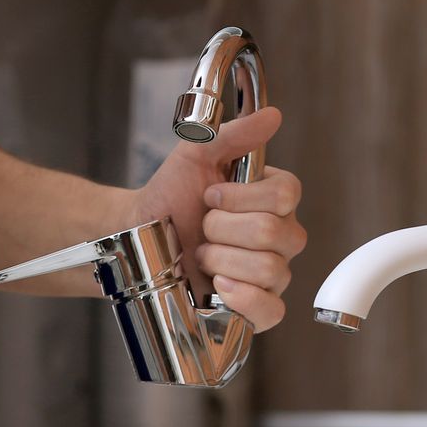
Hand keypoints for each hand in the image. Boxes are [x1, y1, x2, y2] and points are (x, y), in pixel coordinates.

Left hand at [127, 106, 306, 329]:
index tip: (210, 195)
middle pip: (274, 232)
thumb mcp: (195, 157)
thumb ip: (233, 136)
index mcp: (274, 199)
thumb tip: (272, 116)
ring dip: (221, 259)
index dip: (242, 196)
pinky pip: (272, 310)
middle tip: (202, 228)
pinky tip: (218, 284)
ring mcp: (273, 275)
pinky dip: (243, 297)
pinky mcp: (258, 309)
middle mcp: (281, 237)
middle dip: (223, 228)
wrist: (139, 239)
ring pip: (270, 269)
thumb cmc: (170, 198)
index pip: (287, 193)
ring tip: (201, 255)